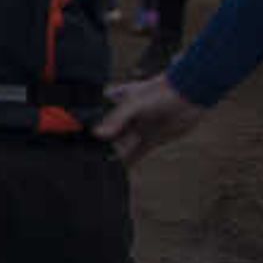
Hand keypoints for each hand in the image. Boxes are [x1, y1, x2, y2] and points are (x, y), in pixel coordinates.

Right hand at [92, 76, 207, 166]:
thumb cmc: (161, 92)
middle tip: (82, 156)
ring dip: (111, 155)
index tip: (72, 139)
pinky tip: (118, 170)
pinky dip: (128, 162)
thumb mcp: (135, 104)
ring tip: (96, 166)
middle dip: (97, 144)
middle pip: (106, 133)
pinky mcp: (150, 140)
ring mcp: (137, 129)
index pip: (95, 116)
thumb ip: (116, 120)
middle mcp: (124, 117)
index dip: (84, 126)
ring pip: (119, 145)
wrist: (190, 95)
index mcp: (115, 102)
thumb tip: (98, 134)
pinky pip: (136, 154)